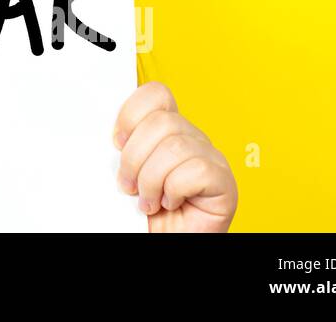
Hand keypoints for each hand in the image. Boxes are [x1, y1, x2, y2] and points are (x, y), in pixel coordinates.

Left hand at [112, 81, 236, 231]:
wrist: (168, 241)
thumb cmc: (147, 212)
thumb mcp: (128, 171)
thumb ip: (124, 147)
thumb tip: (111, 134)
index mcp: (169, 129)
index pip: (156, 94)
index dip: (131, 113)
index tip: (117, 143)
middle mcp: (193, 138)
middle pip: (161, 121)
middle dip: (134, 157)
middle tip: (129, 185)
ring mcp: (212, 158)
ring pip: (174, 146)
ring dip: (150, 179)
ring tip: (147, 201)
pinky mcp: (224, 182)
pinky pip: (196, 170)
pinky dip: (173, 190)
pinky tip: (171, 204)